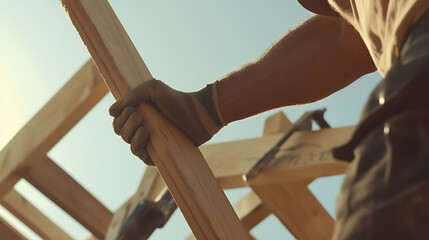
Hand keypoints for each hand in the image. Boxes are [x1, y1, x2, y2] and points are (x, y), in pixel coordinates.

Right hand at [109, 79, 224, 164]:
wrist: (198, 114)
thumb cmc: (177, 100)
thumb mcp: (153, 88)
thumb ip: (132, 95)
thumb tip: (111, 112)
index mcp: (138, 114)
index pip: (117, 121)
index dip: (120, 117)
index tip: (131, 108)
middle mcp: (142, 128)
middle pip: (120, 132)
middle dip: (125, 125)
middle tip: (139, 116)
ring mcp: (151, 142)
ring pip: (129, 145)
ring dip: (132, 136)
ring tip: (146, 128)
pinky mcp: (160, 153)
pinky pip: (142, 157)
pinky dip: (139, 148)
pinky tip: (146, 137)